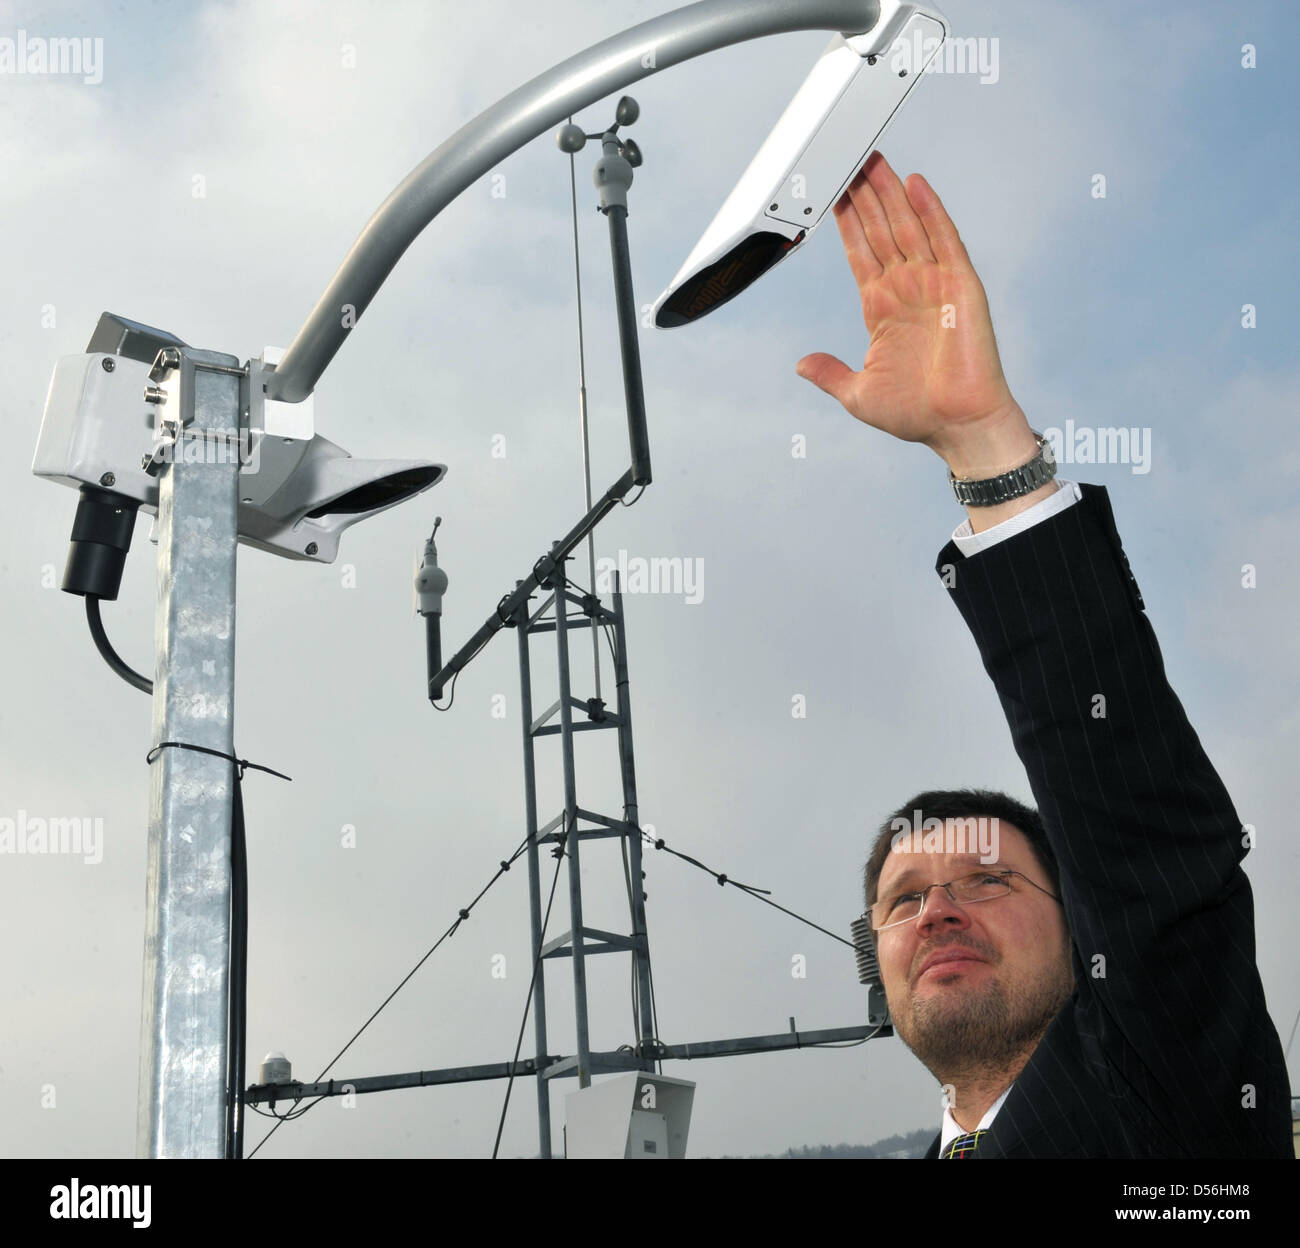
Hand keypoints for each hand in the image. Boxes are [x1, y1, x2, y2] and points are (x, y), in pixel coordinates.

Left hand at [796, 151, 1034, 479]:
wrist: (958, 426)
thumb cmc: (917, 414)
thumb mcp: (857, 394)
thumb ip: (830, 373)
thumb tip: (802, 364)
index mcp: (882, 309)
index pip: (860, 254)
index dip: (847, 223)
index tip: (832, 195)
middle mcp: (907, 290)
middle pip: (882, 230)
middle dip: (865, 195)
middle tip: (849, 157)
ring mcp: (934, 284)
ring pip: (908, 226)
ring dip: (891, 192)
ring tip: (873, 158)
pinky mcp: (960, 286)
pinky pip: (944, 240)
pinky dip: (930, 210)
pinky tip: (915, 185)